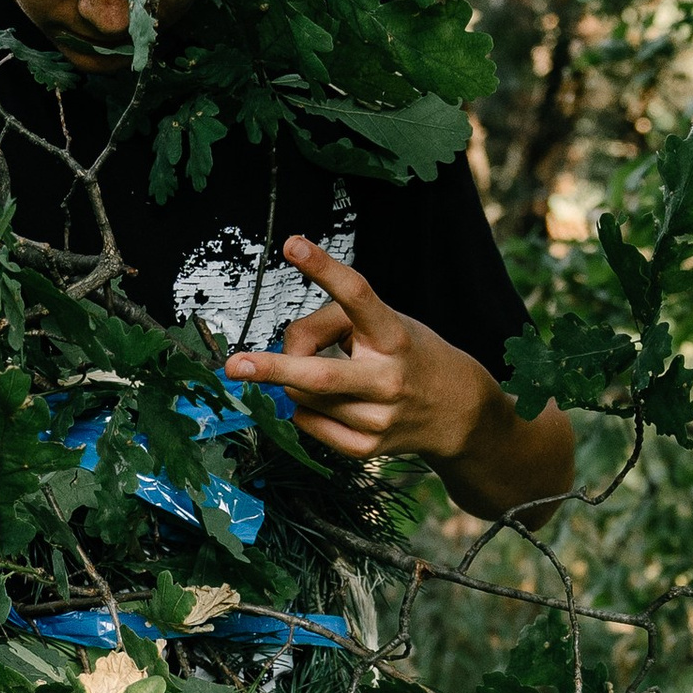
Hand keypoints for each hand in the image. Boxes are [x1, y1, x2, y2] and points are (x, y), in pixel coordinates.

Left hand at [224, 239, 496, 468]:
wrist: (457, 414)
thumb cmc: (408, 355)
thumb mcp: (385, 323)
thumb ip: (331, 325)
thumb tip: (284, 352)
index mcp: (394, 335)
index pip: (357, 295)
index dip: (323, 268)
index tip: (293, 244)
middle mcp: (388, 379)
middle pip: (320, 375)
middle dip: (274, 369)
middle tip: (234, 366)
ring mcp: (378, 418)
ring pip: (305, 396)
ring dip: (299, 381)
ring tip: (333, 373)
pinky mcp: (367, 448)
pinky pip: (309, 423)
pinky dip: (307, 408)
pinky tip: (332, 401)